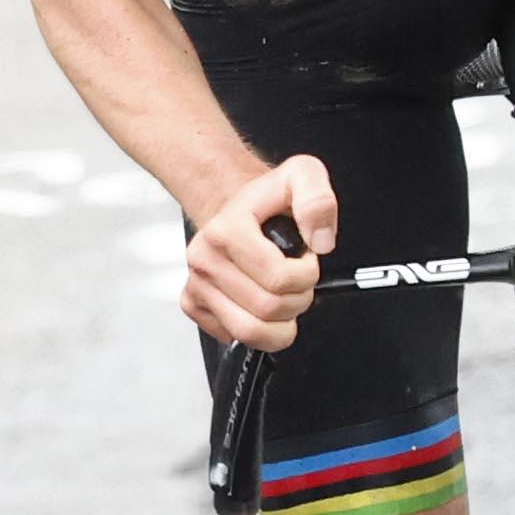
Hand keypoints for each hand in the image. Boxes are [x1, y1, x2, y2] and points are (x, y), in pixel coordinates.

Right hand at [184, 154, 333, 350]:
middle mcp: (204, 258)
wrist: (236, 207)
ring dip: (280, 323)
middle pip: (267, 309)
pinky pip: (233, 337)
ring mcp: (196, 284)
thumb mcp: (303, 177)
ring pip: (249, 332)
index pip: (278, 279)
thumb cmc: (267, 200)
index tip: (307, 261)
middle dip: (298, 300)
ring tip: (284, 296)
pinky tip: (261, 303)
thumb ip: (317, 200)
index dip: (306, 275)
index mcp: (226, 230)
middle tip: (299, 280)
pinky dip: (258, 331)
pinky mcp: (193, 304)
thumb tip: (320, 240)